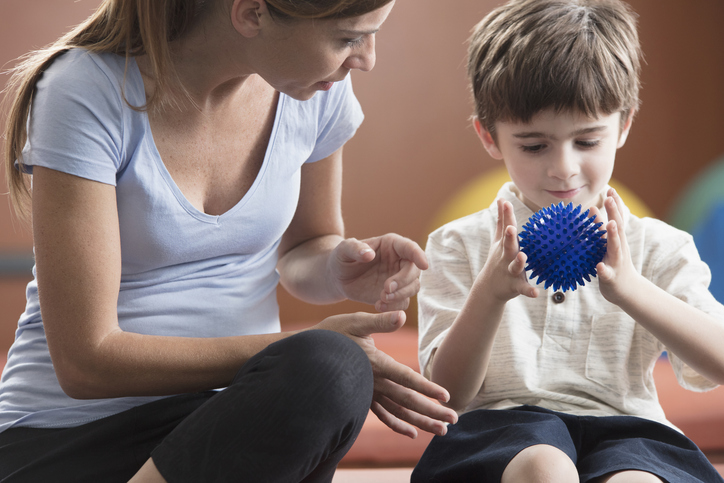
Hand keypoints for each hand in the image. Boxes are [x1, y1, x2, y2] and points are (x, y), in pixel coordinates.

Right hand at [315, 311, 457, 437]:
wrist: (305, 354)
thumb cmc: (332, 333)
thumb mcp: (355, 321)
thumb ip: (380, 321)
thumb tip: (401, 316)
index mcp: (376, 363)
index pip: (406, 378)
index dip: (426, 387)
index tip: (446, 396)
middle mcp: (374, 382)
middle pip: (407, 400)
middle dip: (432, 411)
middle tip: (455, 419)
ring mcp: (368, 393)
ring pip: (398, 412)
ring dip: (421, 422)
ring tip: (442, 431)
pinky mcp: (362, 398)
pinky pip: (383, 416)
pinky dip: (398, 425)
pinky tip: (413, 433)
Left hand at [327, 234, 427, 311]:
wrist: (339, 277)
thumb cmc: (342, 258)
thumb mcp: (343, 250)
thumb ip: (355, 248)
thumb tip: (369, 254)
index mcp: (392, 245)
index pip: (410, 248)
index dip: (419, 255)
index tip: (424, 265)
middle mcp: (400, 261)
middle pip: (414, 271)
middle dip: (403, 282)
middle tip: (385, 290)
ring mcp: (399, 279)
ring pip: (413, 288)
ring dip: (400, 296)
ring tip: (380, 299)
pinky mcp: (395, 295)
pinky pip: (403, 303)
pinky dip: (394, 307)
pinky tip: (378, 306)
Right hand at [479, 199, 537, 301]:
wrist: (489, 288)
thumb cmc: (498, 260)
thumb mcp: (498, 240)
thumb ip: (502, 220)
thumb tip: (501, 199)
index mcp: (504, 245)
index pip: (505, 228)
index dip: (506, 216)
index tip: (506, 202)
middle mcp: (506, 257)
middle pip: (508, 245)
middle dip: (509, 237)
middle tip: (511, 228)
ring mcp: (509, 271)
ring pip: (515, 266)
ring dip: (519, 262)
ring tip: (523, 256)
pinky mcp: (514, 286)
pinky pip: (523, 288)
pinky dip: (528, 291)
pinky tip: (536, 293)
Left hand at [593, 188, 640, 303]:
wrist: (628, 291)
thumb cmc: (614, 264)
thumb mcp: (609, 245)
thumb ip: (602, 229)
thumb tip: (592, 209)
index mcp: (617, 240)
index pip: (617, 219)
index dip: (615, 205)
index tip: (610, 189)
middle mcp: (619, 249)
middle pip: (618, 228)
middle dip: (614, 213)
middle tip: (609, 198)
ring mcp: (616, 263)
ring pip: (614, 248)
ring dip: (612, 236)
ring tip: (610, 224)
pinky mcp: (611, 278)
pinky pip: (607, 273)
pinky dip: (603, 269)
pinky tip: (599, 266)